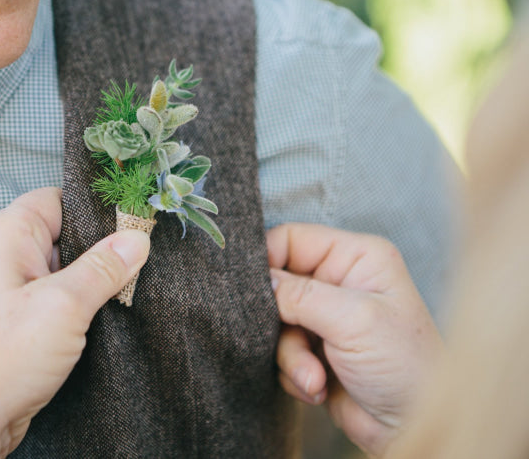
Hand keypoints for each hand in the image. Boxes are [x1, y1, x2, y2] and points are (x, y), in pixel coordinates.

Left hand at [0, 187, 149, 458]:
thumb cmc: (5, 357)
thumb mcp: (66, 306)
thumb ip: (104, 267)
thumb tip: (137, 236)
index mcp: (2, 234)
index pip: (55, 199)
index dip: (93, 211)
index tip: (131, 228)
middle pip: (58, 232)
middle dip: (93, 251)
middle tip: (128, 269)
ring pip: (54, 266)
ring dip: (82, 282)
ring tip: (111, 297)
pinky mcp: (3, 315)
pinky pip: (43, 293)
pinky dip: (67, 303)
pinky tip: (89, 319)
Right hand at [267, 223, 441, 456]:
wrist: (412, 427)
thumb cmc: (406, 367)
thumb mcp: (354, 320)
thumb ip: (299, 294)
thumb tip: (257, 281)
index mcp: (356, 257)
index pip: (290, 238)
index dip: (266, 260)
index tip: (253, 290)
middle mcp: (339, 281)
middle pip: (276, 282)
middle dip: (280, 320)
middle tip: (294, 340)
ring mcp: (326, 316)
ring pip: (275, 322)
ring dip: (289, 354)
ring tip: (315, 377)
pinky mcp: (315, 349)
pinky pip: (280, 351)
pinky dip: (293, 372)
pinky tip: (318, 387)